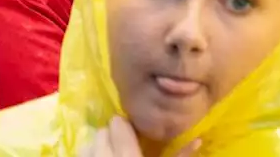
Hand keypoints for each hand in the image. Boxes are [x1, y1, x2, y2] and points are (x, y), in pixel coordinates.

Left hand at [83, 117, 199, 156]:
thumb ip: (179, 156)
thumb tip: (198, 139)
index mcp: (126, 155)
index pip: (118, 125)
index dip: (125, 124)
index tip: (133, 127)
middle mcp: (103, 156)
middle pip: (101, 132)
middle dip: (112, 133)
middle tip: (124, 138)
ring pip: (87, 145)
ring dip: (97, 144)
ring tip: (109, 148)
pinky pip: (81, 154)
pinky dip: (89, 152)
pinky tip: (99, 156)